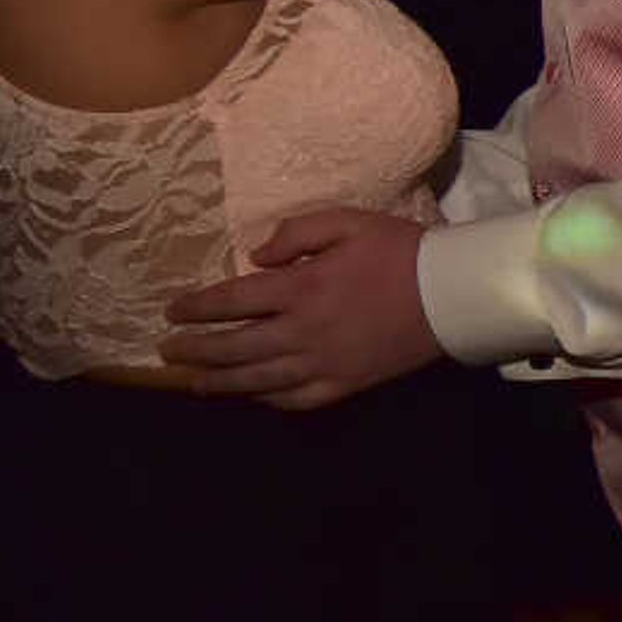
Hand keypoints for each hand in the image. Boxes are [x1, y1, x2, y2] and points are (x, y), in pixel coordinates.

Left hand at [161, 208, 440, 409]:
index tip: (172, 312)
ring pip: (257, 379)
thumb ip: (296, 231)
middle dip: (195, 350)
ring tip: (195, 381)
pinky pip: (296, 398)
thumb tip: (255, 255)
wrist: (452, 293)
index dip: (195, 308)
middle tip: (169, 351)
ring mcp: (323, 362)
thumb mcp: (349, 221)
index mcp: (301, 287)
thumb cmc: (400, 251)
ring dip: (220, 381)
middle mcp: (303, 330)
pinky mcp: (345, 383)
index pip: (231, 301)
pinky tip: (253, 394)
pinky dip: (268, 399)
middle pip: (234, 346)